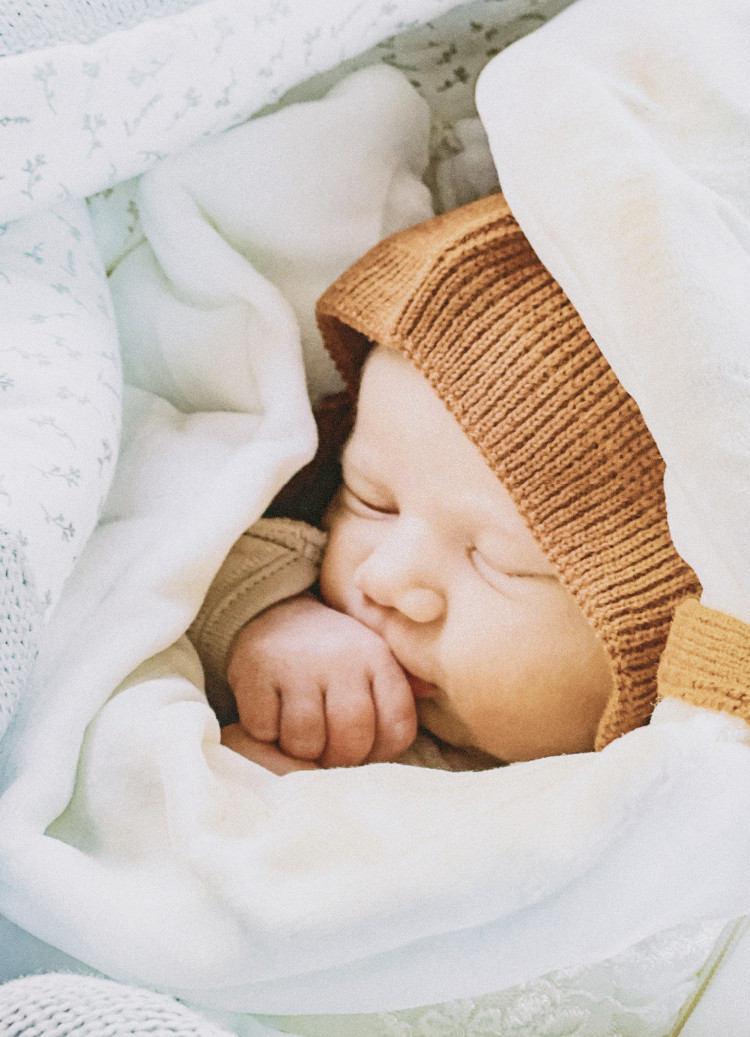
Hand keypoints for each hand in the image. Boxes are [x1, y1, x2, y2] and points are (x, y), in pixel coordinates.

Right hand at [226, 594, 416, 767]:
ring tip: (300, 735)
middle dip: (340, 759)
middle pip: (351, 738)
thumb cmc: (332, 648)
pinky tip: (272, 718)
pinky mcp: (255, 672)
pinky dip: (266, 733)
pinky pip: (265, 729)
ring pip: (306, 740)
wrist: (274, 610)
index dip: (383, 752)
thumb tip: (432, 690)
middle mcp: (341, 658)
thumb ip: (401, 682)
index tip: (366, 751)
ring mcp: (297, 665)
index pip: (398, 727)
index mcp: (377, 658)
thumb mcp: (372, 656)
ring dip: (300, 750)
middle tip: (328, 752)